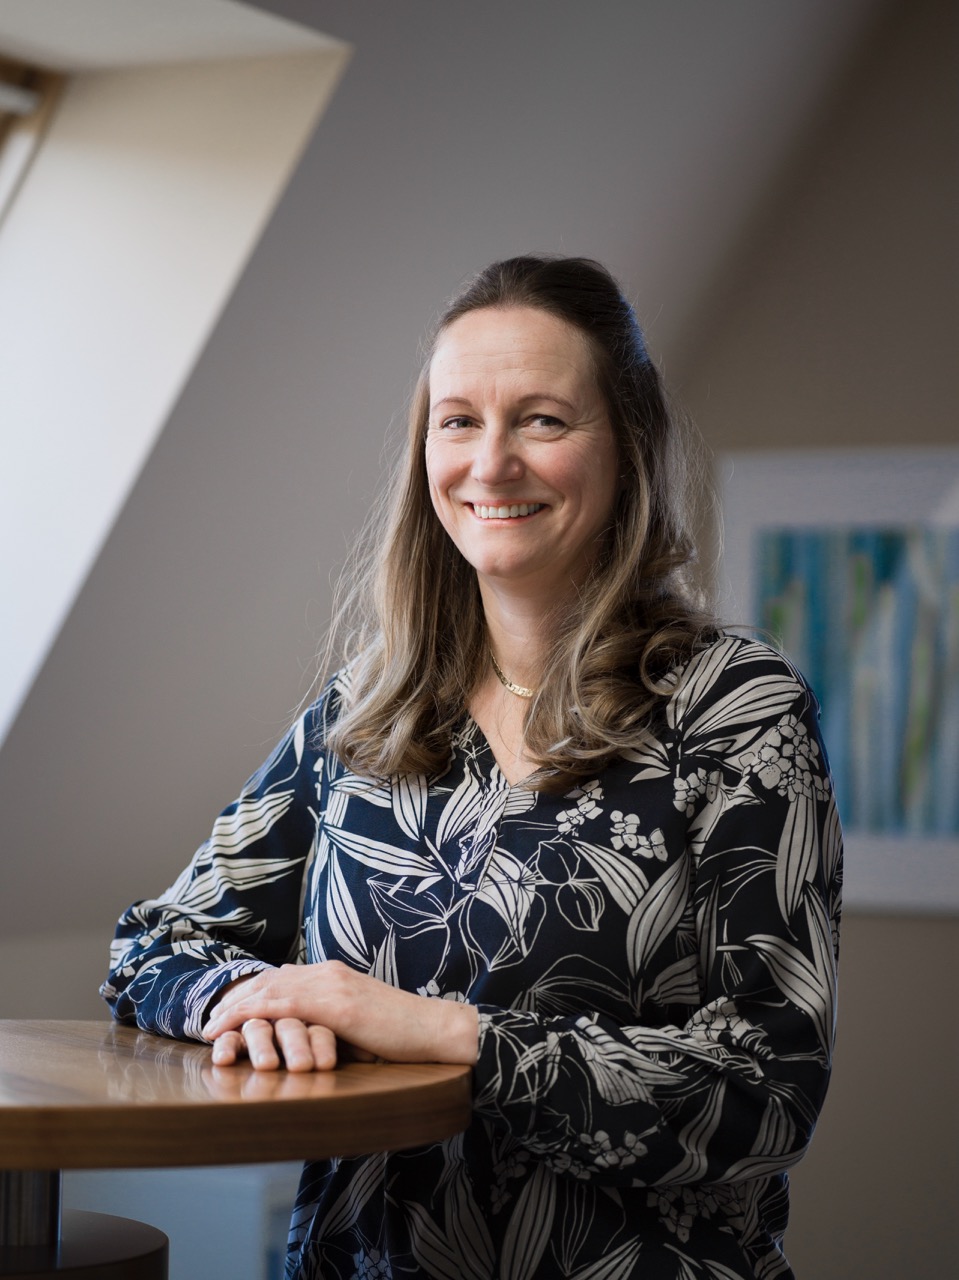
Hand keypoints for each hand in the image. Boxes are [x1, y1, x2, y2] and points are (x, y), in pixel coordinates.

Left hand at [201, 961, 478, 1071]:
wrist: (433, 1030)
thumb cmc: (400, 1036)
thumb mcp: (357, 1025)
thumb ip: (329, 1024)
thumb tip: (306, 1040)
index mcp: (334, 975)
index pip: (281, 978)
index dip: (251, 993)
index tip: (227, 1010)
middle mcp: (327, 973)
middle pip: (267, 980)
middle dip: (234, 999)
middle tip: (207, 1019)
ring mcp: (331, 985)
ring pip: (268, 990)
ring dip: (233, 1008)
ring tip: (208, 1026)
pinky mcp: (335, 1004)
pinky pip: (281, 1006)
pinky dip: (249, 1015)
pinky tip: (229, 1028)